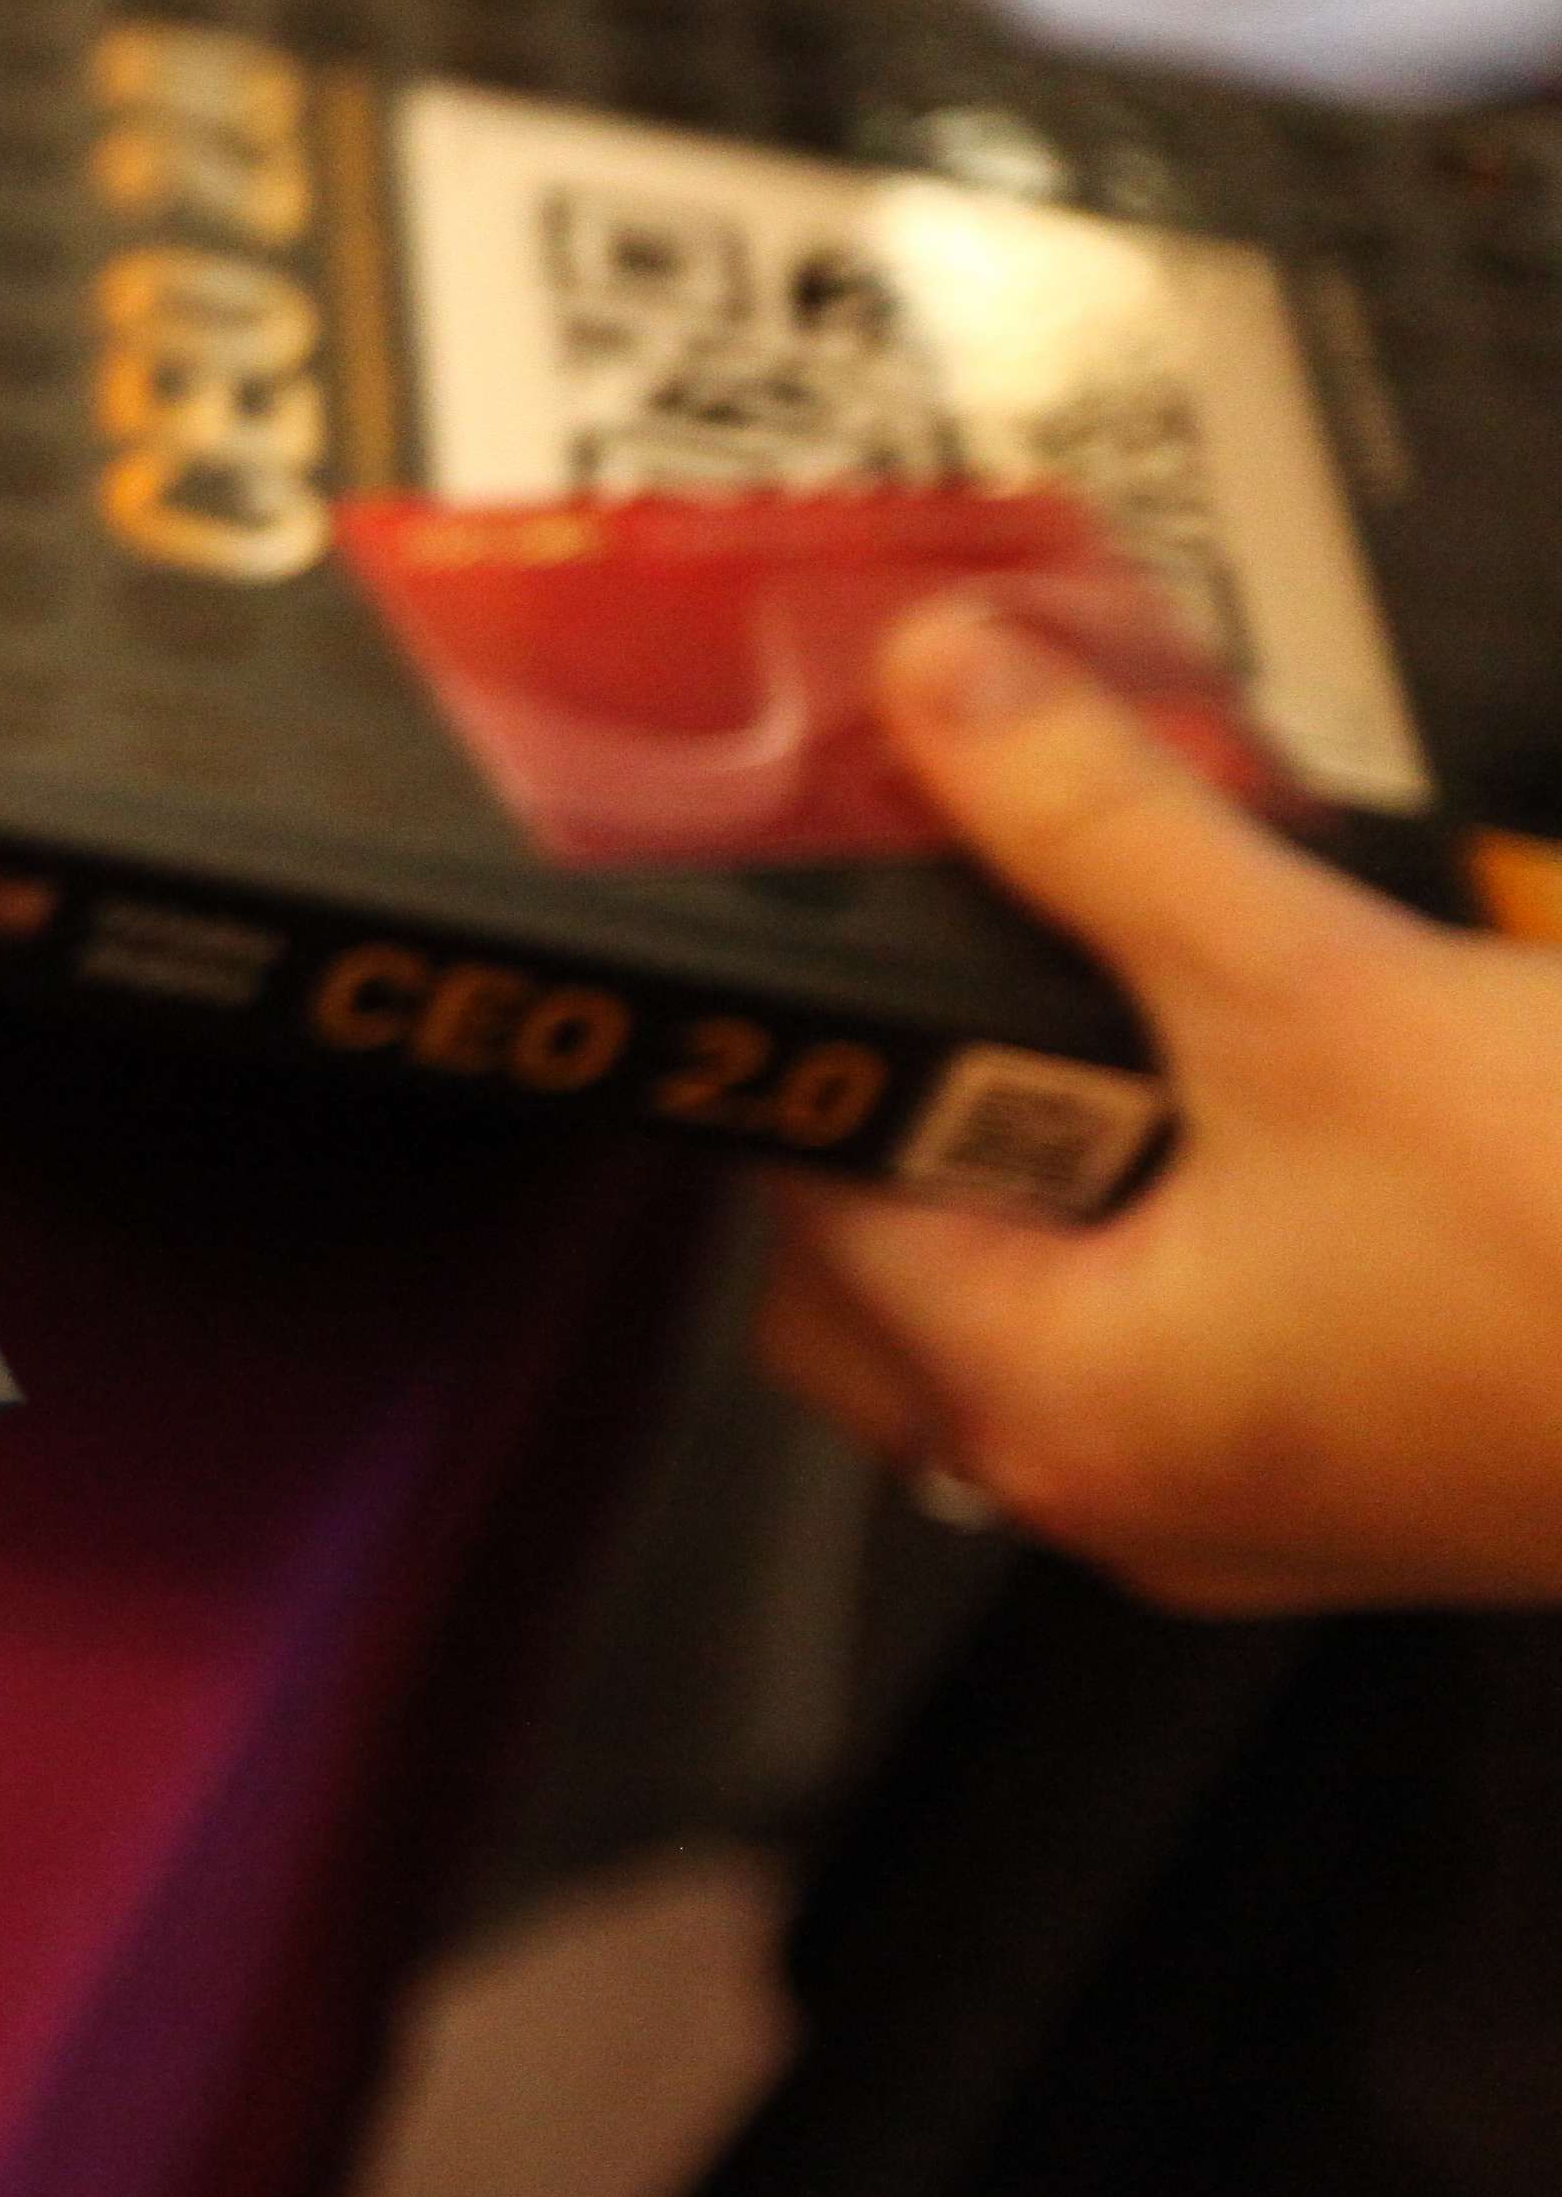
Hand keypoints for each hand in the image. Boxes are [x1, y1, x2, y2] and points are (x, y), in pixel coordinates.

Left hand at [753, 600, 1561, 1612]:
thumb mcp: (1314, 985)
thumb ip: (1098, 825)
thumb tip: (950, 698)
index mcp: (1055, 1408)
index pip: (813, 1211)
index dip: (830, 1053)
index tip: (865, 921)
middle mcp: (1133, 1491)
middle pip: (903, 1280)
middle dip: (936, 1116)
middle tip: (1009, 964)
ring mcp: (1265, 1499)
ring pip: (1064, 1307)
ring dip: (1077, 1161)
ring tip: (1160, 1009)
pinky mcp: (1384, 1469)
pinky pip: (1212, 1337)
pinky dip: (1204, 1218)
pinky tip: (1288, 1097)